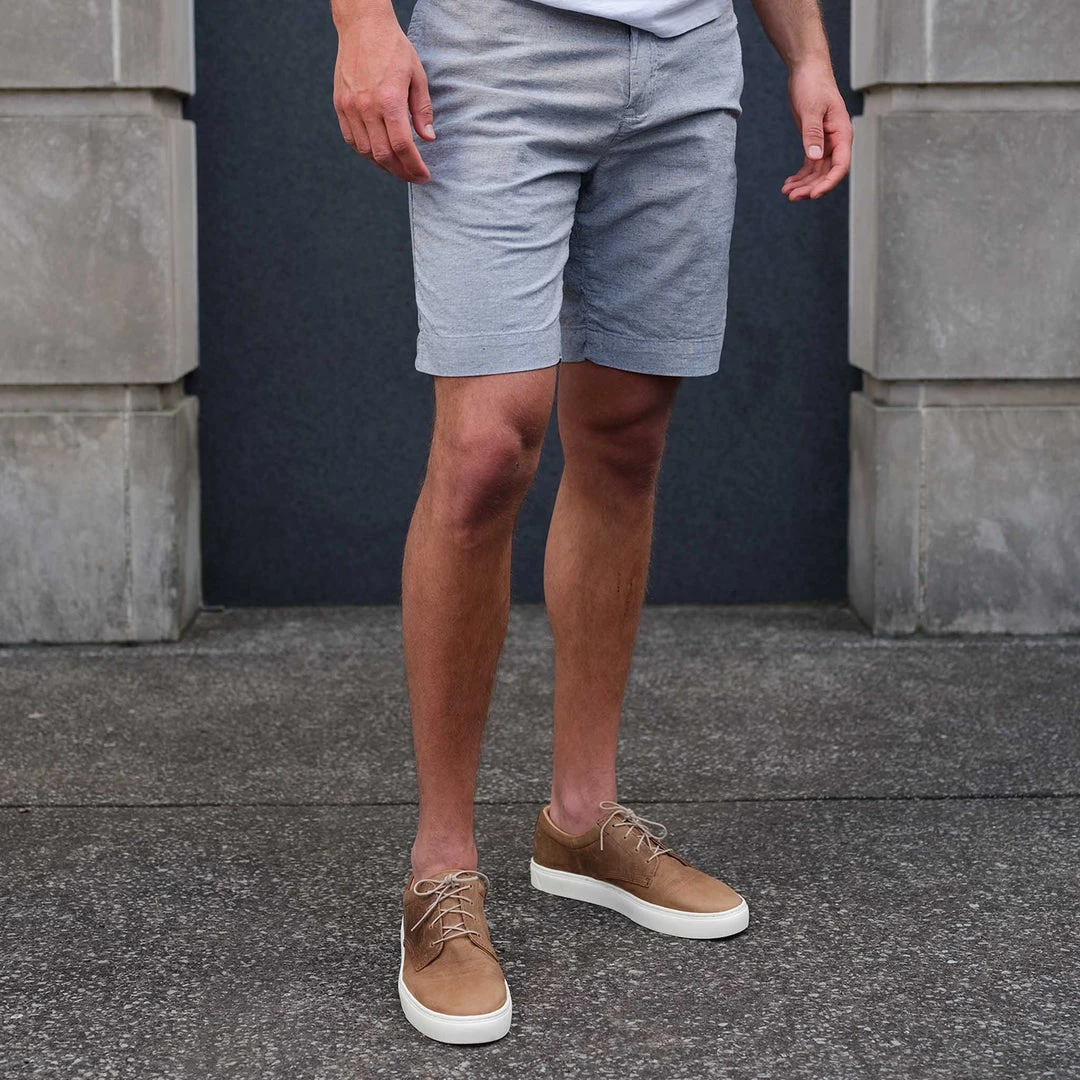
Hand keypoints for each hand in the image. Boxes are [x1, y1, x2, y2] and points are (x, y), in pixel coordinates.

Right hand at [333, 10, 434, 182]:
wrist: (363, 26)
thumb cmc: (393, 48)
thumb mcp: (417, 76)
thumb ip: (422, 110)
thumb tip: (428, 138)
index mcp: (389, 100)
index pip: (403, 146)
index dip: (414, 167)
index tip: (423, 176)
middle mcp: (367, 107)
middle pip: (383, 155)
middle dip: (401, 172)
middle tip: (413, 176)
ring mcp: (350, 107)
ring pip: (366, 151)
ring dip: (383, 165)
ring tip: (398, 166)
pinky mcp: (340, 105)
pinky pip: (351, 139)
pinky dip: (366, 152)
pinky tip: (378, 153)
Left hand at [781, 59, 851, 200]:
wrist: (807, 69)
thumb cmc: (813, 84)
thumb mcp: (811, 109)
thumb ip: (813, 134)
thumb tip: (815, 157)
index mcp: (842, 133)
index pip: (841, 166)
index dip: (828, 183)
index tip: (813, 194)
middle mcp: (837, 141)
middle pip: (827, 173)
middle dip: (811, 187)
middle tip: (791, 196)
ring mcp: (826, 142)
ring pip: (817, 172)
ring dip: (803, 184)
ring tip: (786, 192)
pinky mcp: (814, 141)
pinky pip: (810, 165)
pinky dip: (800, 175)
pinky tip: (788, 183)